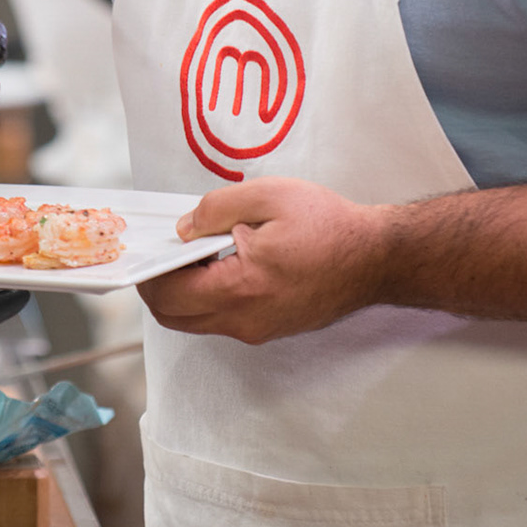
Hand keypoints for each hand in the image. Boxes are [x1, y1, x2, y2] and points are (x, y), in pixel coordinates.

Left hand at [138, 177, 390, 344]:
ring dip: (185, 291)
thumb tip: (183, 229)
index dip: (150, 272)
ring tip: (199, 251)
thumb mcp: (268, 196)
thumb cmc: (329, 225)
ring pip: (197, 321)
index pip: (169, 296)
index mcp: (241, 289)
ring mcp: (258, 330)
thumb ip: (215, 209)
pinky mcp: (270, 329)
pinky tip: (224, 263)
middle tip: (169, 250)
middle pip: (175, 317)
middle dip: (159, 285)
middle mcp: (245, 320)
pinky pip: (223, 319)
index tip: (151, 246)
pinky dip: (209, 295)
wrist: (376, 257)